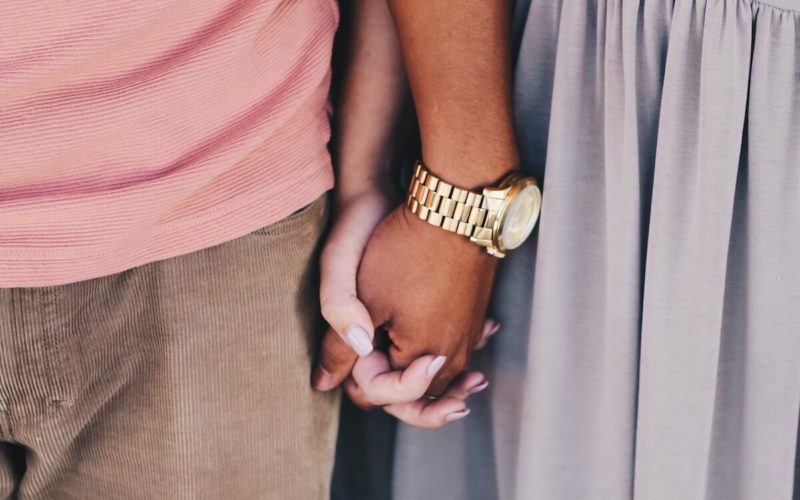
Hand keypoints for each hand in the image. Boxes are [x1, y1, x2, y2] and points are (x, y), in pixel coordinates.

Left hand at [330, 203, 497, 396]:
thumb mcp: (361, 297)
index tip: (359, 347)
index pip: (390, 394)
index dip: (366, 378)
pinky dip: (441, 347)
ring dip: (421, 371)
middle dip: (396, 385)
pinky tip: (431, 337)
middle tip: (372, 362)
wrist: (452, 207)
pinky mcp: (476, 313)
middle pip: (421, 391)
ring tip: (398, 359)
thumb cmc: (404, 251)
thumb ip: (339, 347)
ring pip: (442, 369)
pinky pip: (458, 344)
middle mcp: (455, 354)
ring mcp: (470, 333)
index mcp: (425, 359)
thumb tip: (322, 383)